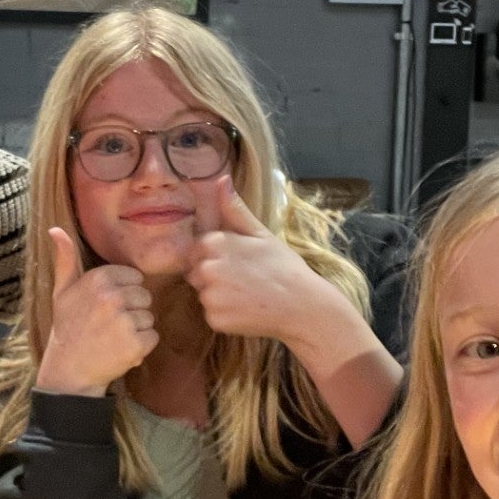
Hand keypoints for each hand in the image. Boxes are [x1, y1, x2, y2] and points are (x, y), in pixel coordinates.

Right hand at [35, 227, 157, 395]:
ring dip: (137, 330)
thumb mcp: (62, 291)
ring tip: (113, 338)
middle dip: (132, 311)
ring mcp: (125, 320)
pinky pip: (153, 337)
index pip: (134, 278)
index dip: (123, 293)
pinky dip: (141, 347)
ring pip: (149, 317)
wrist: (68, 370)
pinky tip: (121, 350)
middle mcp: (112, 296)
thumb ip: (65, 259)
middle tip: (110, 325)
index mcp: (98, 278)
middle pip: (144, 296)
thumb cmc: (67, 328)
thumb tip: (55, 229)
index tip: (105, 308)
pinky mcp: (135, 343)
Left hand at [186, 177, 336, 344]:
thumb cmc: (283, 266)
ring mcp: (210, 295)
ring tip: (247, 295)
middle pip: (196, 272)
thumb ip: (235, 209)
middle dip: (214, 276)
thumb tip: (221, 179)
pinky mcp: (215, 319)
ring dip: (219, 296)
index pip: (197, 250)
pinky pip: (211, 315)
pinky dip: (225, 316)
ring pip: (203, 294)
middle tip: (245, 280)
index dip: (217, 256)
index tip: (239, 263)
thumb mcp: (260, 233)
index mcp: (215, 242)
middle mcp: (207, 268)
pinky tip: (246, 311)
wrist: (302, 305)